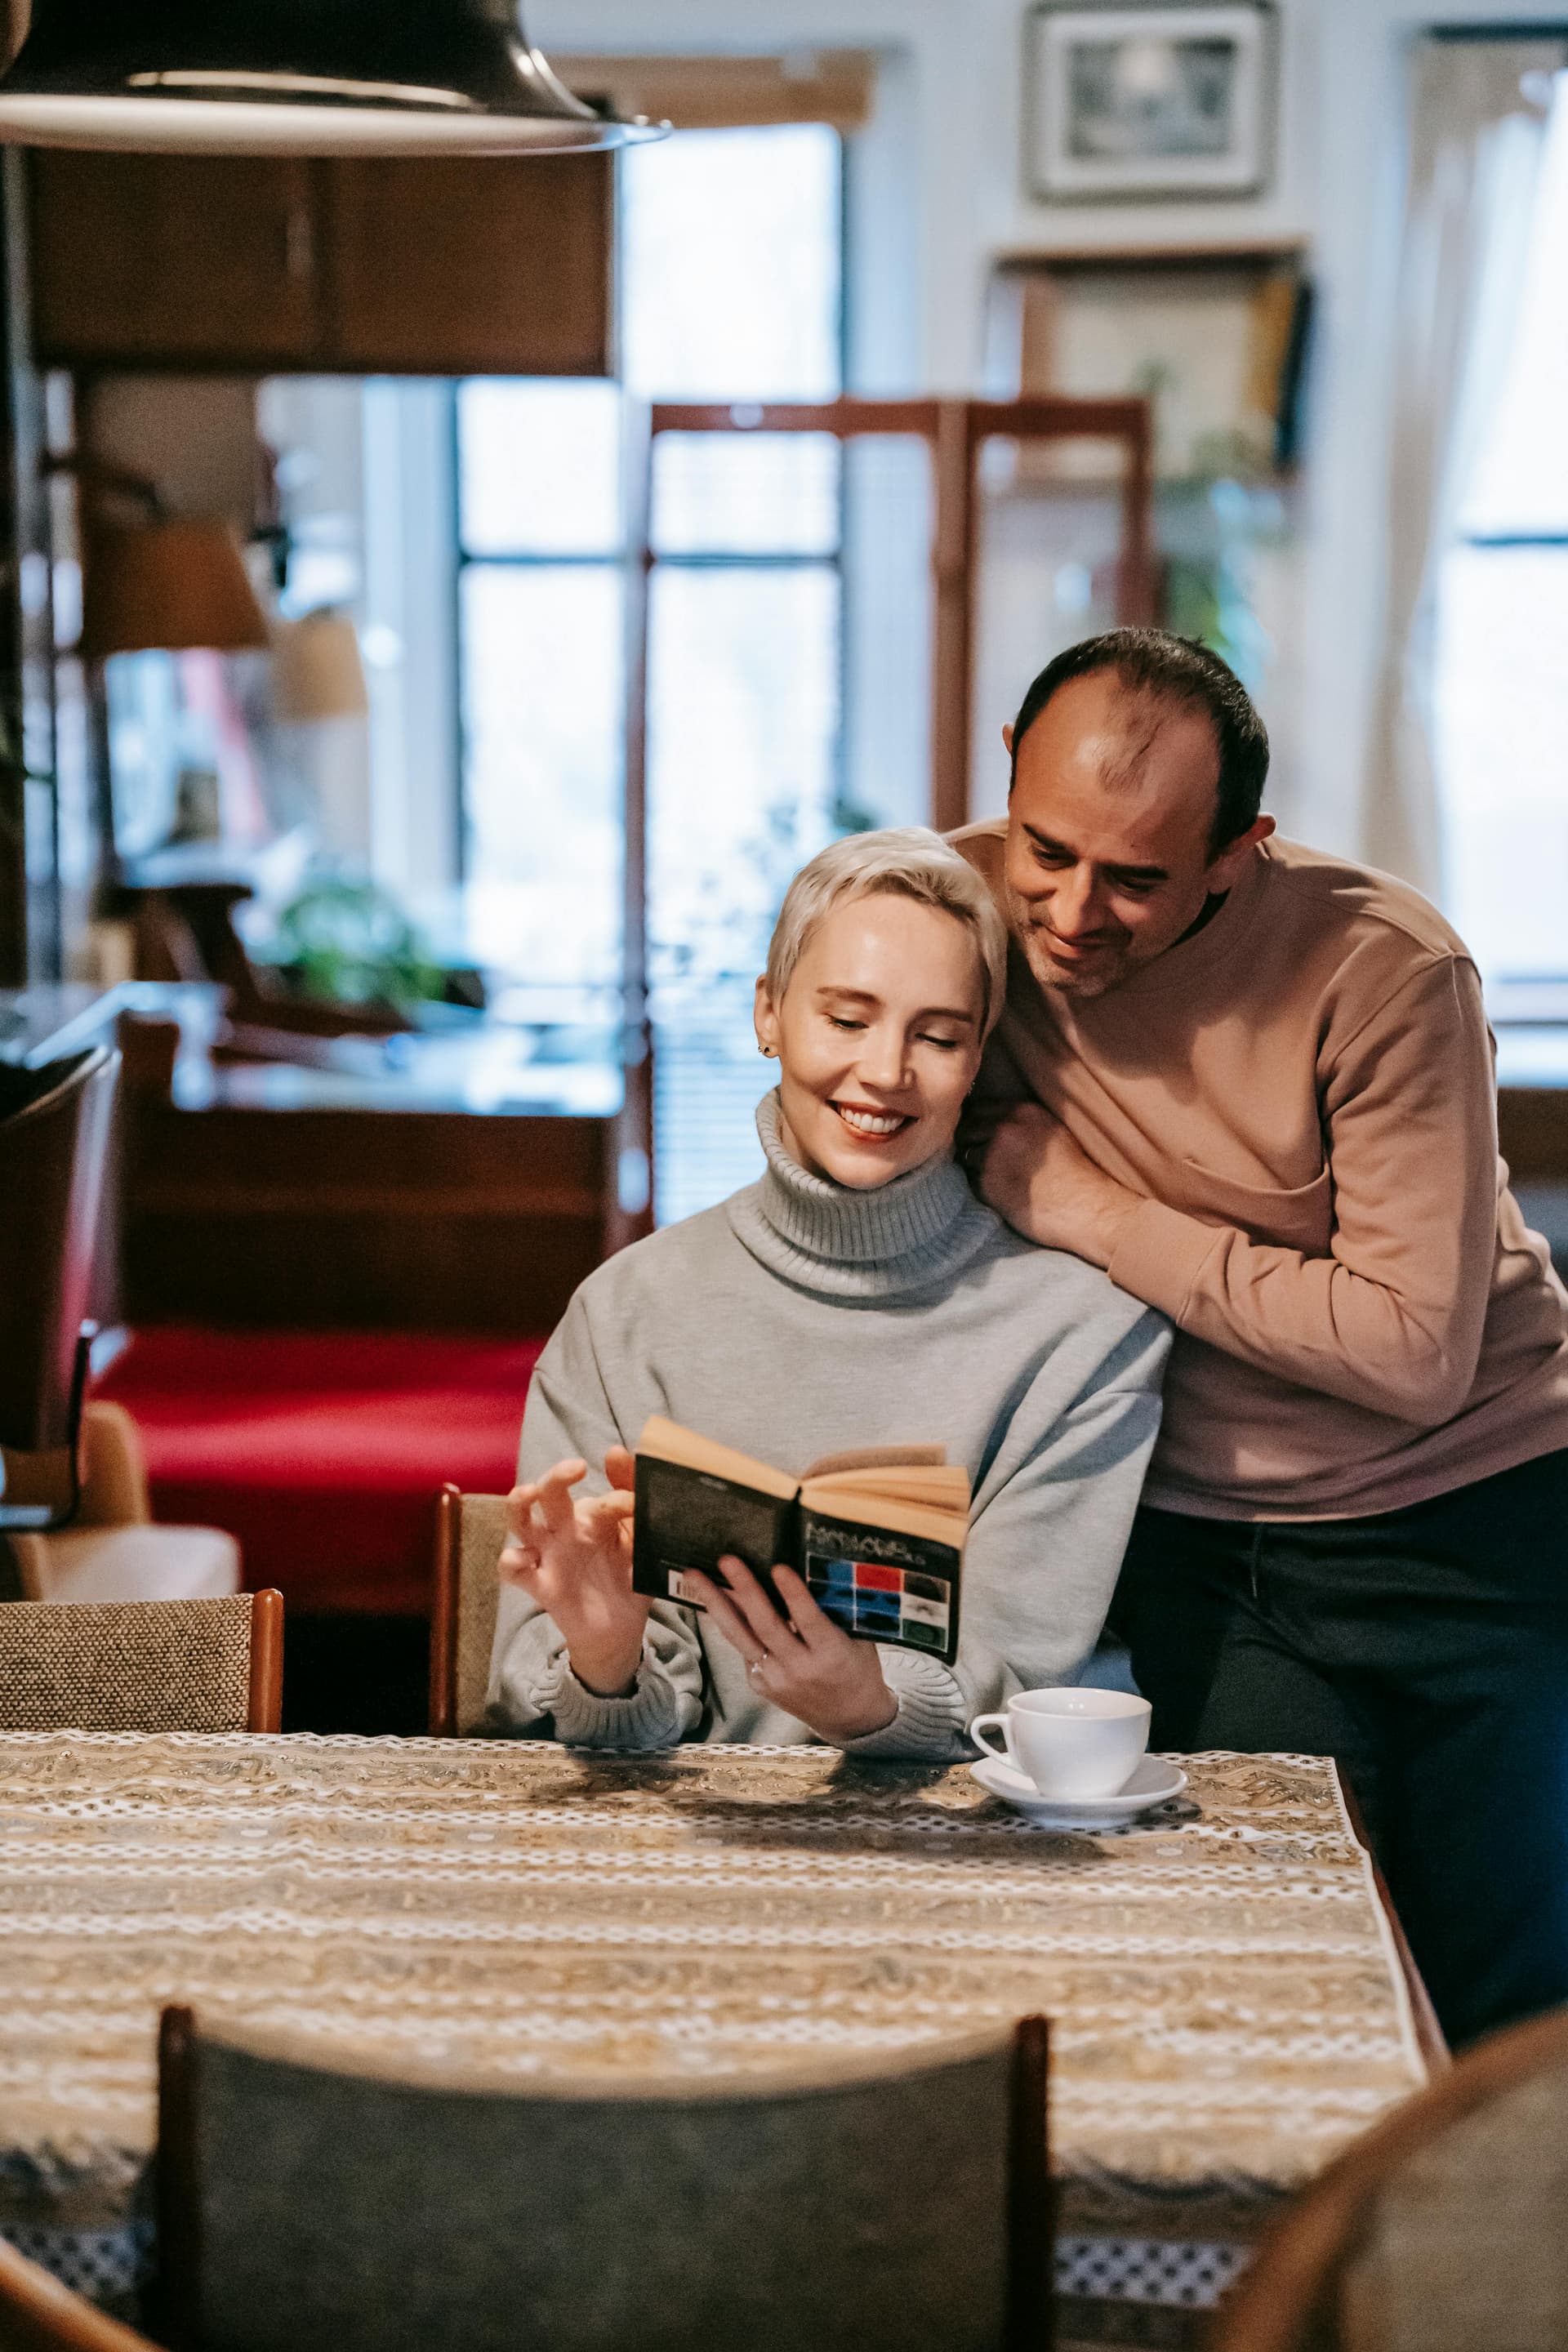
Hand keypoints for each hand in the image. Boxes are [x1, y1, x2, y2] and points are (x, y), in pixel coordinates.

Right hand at [500, 1448, 646, 1697]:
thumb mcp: (642, 1541)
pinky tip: (524, 1559)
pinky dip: (511, 1560)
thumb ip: (635, 1501)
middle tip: (576, 1467)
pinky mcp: (539, 1584)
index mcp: (593, 1516)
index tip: (635, 1506)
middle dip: (556, 1475)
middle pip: (549, 1491)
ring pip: (519, 1520)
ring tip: (528, 1494)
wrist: (620, 1630)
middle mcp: (566, 1529)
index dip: (618, 1497)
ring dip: (518, 1503)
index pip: (600, 1496)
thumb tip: (619, 1452)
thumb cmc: (629, 1578)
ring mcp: (549, 1554)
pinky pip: (511, 1567)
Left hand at [685, 1557, 897, 1744]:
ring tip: (695, 1576)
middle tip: (727, 1560)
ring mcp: (775, 1679)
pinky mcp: (759, 1684)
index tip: (779, 1567)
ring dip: (716, 1603)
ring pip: (740, 1637)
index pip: (809, 1620)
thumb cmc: (856, 1667)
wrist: (849, 1719)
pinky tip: (714, 1597)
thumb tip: (807, 1569)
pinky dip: (729, 1621)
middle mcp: (800, 1668)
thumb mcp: (858, 1639)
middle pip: (765, 1625)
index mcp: (831, 1654)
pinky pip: (742, 1647)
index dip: (793, 1594)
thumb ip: (834, 1612)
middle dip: (745, 1589)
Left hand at [979, 1102, 1140, 1268]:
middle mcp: (1006, 1127)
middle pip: (967, 1128)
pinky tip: (1004, 1195)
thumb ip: (1024, 1121)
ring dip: (975, 1166)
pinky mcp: (987, 1181)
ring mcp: (994, 1153)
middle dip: (973, 1142)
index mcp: (1024, 1111)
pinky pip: (970, 1181)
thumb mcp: (1054, 1131)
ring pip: (966, 1154)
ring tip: (1001, 1180)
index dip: (980, 1124)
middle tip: (989, 1161)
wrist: (1087, 1208)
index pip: (980, 1107)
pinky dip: (981, 1188)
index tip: (986, 1138)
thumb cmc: (1076, 1175)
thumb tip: (995, 1119)